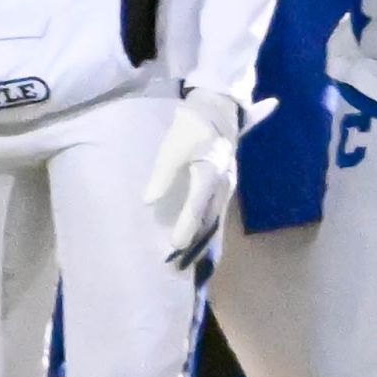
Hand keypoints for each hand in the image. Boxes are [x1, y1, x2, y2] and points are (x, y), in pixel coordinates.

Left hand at [141, 90, 265, 269]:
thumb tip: (149, 201)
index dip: (185, 228)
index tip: (175, 246)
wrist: (218, 112)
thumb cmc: (190, 128)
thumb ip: (162, 176)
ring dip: (205, 238)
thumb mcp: (172, 149)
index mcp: (209, 174)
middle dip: (198, 242)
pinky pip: (218, 212)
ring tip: (193, 259)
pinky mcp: (226, 186)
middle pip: (210, 218)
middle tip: (184, 264)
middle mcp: (223, 184)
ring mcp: (227, 186)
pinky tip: (204, 242)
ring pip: (216, 217)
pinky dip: (210, 228)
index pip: (196, 207)